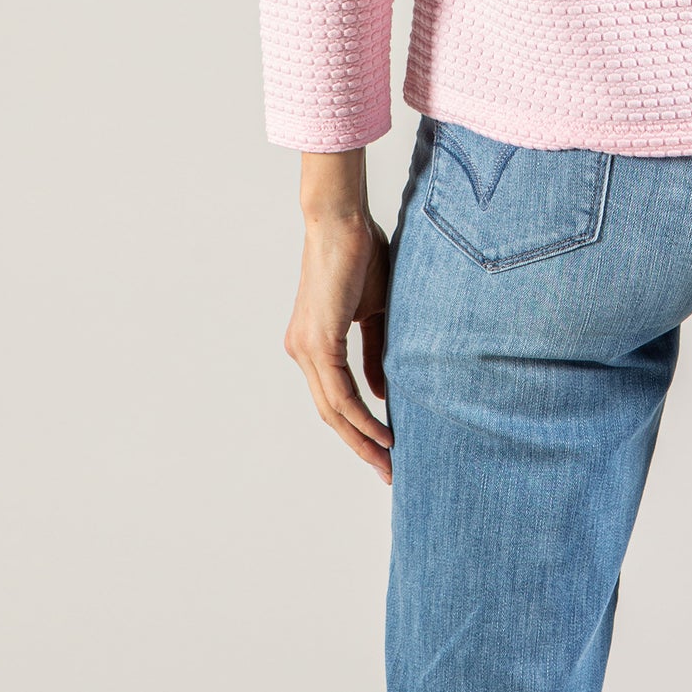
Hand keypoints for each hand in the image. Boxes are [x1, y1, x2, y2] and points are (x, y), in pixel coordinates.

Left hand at [284, 154, 393, 483]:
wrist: (341, 220)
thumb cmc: (361, 256)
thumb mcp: (375, 311)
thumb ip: (375, 352)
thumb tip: (381, 392)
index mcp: (313, 344)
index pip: (335, 399)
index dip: (359, 428)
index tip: (385, 449)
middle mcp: (302, 352)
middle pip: (330, 415)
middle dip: (360, 446)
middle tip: (388, 471)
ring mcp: (306, 349)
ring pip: (333, 410)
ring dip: (363, 439)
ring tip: (389, 460)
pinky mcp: (318, 342)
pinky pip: (339, 392)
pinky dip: (361, 416)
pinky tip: (382, 432)